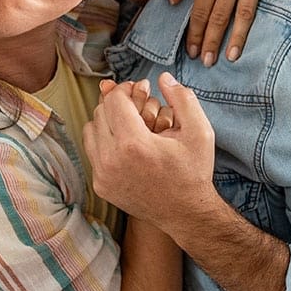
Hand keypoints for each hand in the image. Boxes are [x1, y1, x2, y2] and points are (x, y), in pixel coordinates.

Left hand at [84, 73, 214, 229]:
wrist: (185, 213)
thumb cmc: (193, 171)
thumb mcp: (199, 131)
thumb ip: (183, 99)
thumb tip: (162, 78)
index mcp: (134, 144)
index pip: (114, 100)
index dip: (126, 89)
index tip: (139, 90)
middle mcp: (112, 160)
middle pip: (100, 112)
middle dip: (118, 104)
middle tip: (136, 105)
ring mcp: (103, 175)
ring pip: (91, 130)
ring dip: (107, 121)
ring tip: (129, 124)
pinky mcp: (100, 185)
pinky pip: (92, 152)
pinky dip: (104, 142)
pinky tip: (125, 144)